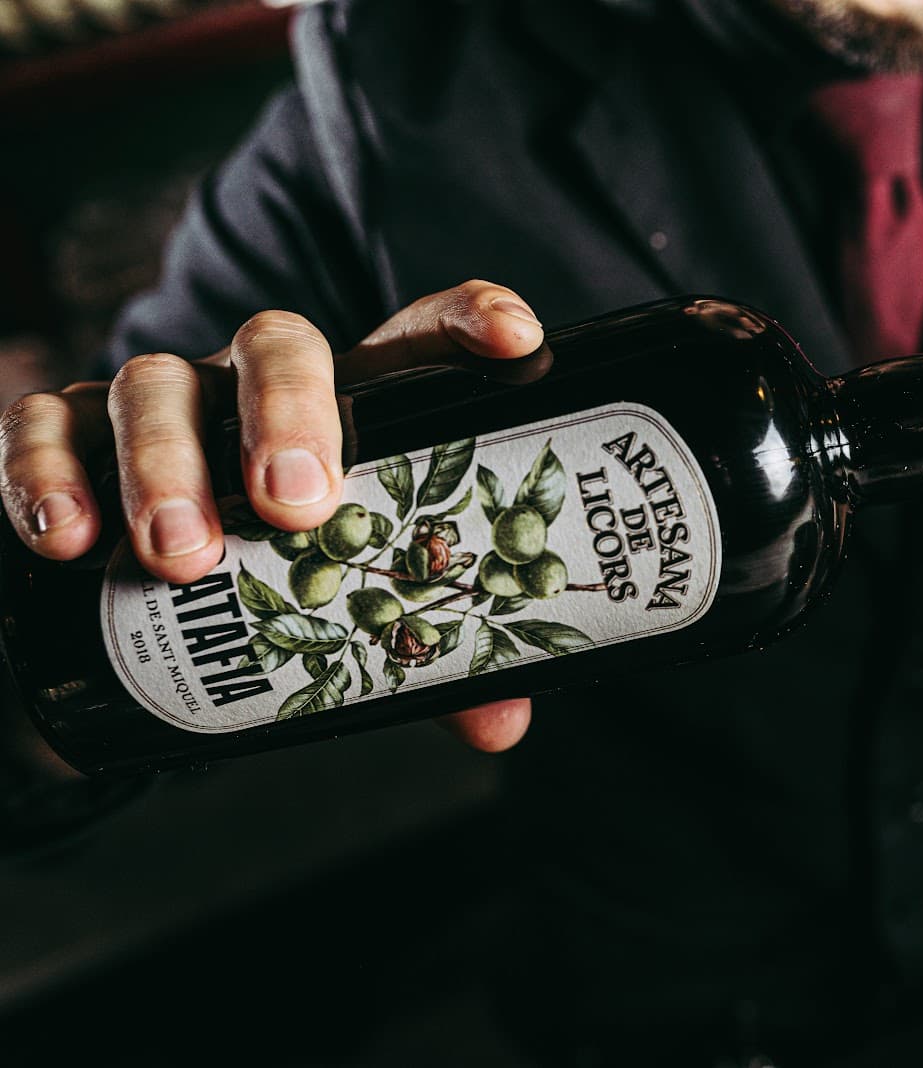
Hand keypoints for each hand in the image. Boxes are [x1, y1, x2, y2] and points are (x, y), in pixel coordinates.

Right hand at [0, 280, 546, 754]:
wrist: (171, 567)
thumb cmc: (301, 568)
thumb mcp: (371, 603)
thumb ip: (434, 650)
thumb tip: (497, 723)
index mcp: (360, 400)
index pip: (423, 337)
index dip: (472, 322)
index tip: (515, 343)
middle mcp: (262, 383)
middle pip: (278, 347)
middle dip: (287, 417)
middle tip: (295, 507)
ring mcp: (167, 400)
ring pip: (155, 384)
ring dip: (164, 467)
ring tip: (179, 558)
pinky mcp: (71, 432)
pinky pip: (42, 425)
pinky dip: (43, 473)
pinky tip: (65, 540)